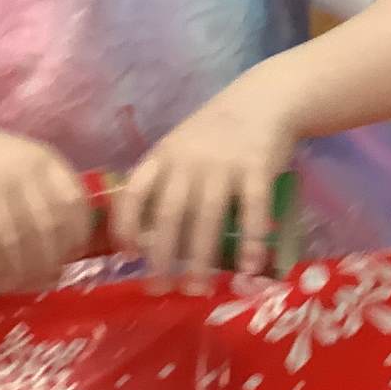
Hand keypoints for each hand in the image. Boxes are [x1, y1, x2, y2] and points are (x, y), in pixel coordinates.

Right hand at [0, 118, 91, 290]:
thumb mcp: (23, 163)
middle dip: (47, 264)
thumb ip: (46, 196)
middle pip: (44, 228)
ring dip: (17, 274)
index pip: (73, 204)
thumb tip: (69, 253)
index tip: (70, 258)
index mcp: (42, 158)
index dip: (76, 237)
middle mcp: (16, 167)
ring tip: (17, 286)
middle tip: (43, 282)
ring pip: (11, 241)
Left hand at [111, 72, 297, 276]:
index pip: (134, 192)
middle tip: (160, 289)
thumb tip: (144, 237)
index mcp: (164, 156)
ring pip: (207, 217)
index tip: (127, 256)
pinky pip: (252, 210)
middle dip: (162, 256)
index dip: (126, 226)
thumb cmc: (216, 132)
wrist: (264, 100)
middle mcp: (189, 161)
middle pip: (169, 214)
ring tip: (198, 290)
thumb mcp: (180, 147)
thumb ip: (164, 182)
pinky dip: (249, 241)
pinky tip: (248, 268)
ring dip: (201, 258)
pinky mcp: (258, 168)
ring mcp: (225, 165)